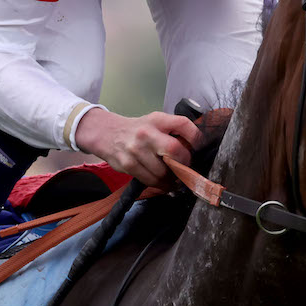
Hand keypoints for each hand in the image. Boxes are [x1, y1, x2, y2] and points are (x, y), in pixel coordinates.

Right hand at [74, 108, 201, 187]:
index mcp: (158, 120)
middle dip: (184, 164)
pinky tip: (162, 183)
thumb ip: (172, 132)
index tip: (199, 148)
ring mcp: (136, 149)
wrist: (107, 133)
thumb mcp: (155, 122)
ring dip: (171, 179)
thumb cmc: (137, 130)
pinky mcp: (128, 164)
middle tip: (185, 169)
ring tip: (173, 178)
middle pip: (174, 150)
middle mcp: (147, 133)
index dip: (196, 137)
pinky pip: (150, 180)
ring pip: (163, 171)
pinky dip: (160, 185)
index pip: (183, 124)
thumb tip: (194, 150)